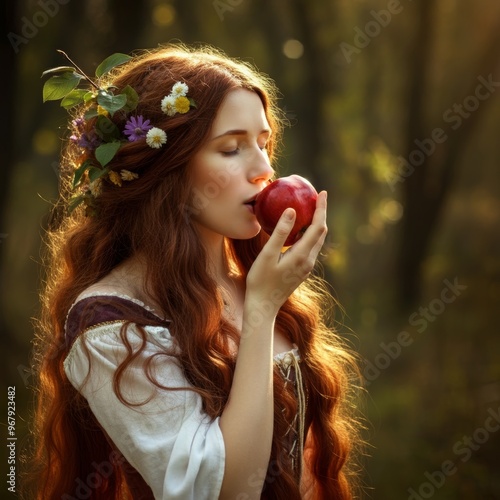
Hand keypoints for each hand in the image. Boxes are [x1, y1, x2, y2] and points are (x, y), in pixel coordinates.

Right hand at [245, 191, 327, 316]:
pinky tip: (299, 229)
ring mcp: (306, 267)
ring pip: (317, 240)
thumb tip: (292, 210)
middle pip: (321, 232)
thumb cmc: (261, 280)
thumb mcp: (267, 255)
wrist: (263, 306)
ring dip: (316, 223)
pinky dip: (309, 234)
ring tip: (310, 209)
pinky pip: (310, 247)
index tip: (322, 193)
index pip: (317, 227)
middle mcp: (308, 261)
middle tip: (316, 196)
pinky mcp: (301, 270)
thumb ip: (280, 233)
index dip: (321, 208)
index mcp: (302, 256)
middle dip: (321, 213)